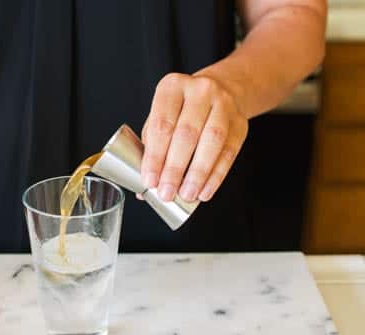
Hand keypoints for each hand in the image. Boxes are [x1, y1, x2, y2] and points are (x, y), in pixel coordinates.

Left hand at [141, 73, 247, 202]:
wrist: (219, 90)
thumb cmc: (181, 110)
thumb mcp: (161, 117)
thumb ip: (152, 148)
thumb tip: (146, 187)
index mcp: (172, 87)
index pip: (161, 125)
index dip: (155, 156)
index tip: (150, 181)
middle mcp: (200, 91)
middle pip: (186, 134)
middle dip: (174, 168)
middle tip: (166, 193)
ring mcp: (223, 104)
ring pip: (211, 142)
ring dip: (197, 174)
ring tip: (186, 194)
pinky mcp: (240, 122)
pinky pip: (229, 152)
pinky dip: (216, 175)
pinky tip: (205, 191)